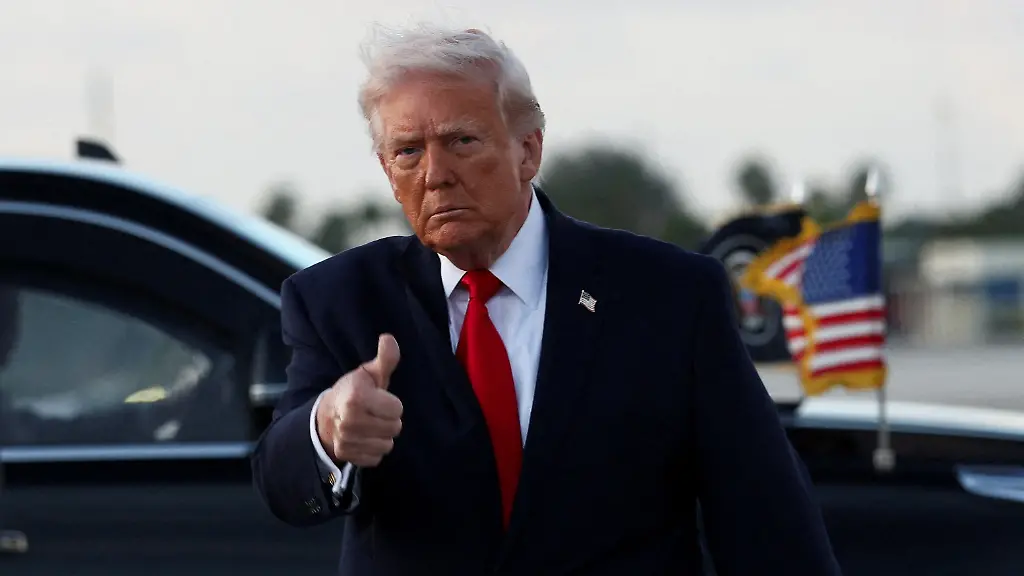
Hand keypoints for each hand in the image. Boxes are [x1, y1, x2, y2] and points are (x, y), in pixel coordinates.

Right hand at [316, 334, 402, 466]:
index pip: (397, 409)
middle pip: (395, 428)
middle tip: (374, 413)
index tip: (378, 399)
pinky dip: (373, 449)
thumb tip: (389, 338)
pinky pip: (377, 457)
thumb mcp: (369, 373)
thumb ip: (385, 359)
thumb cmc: (353, 391)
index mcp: (356, 398)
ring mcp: (347, 441)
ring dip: (382, 435)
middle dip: (388, 420)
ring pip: (387, 444)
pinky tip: (364, 438)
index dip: (391, 403)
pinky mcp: (347, 456)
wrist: (327, 415)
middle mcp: (349, 421)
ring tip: (369, 425)